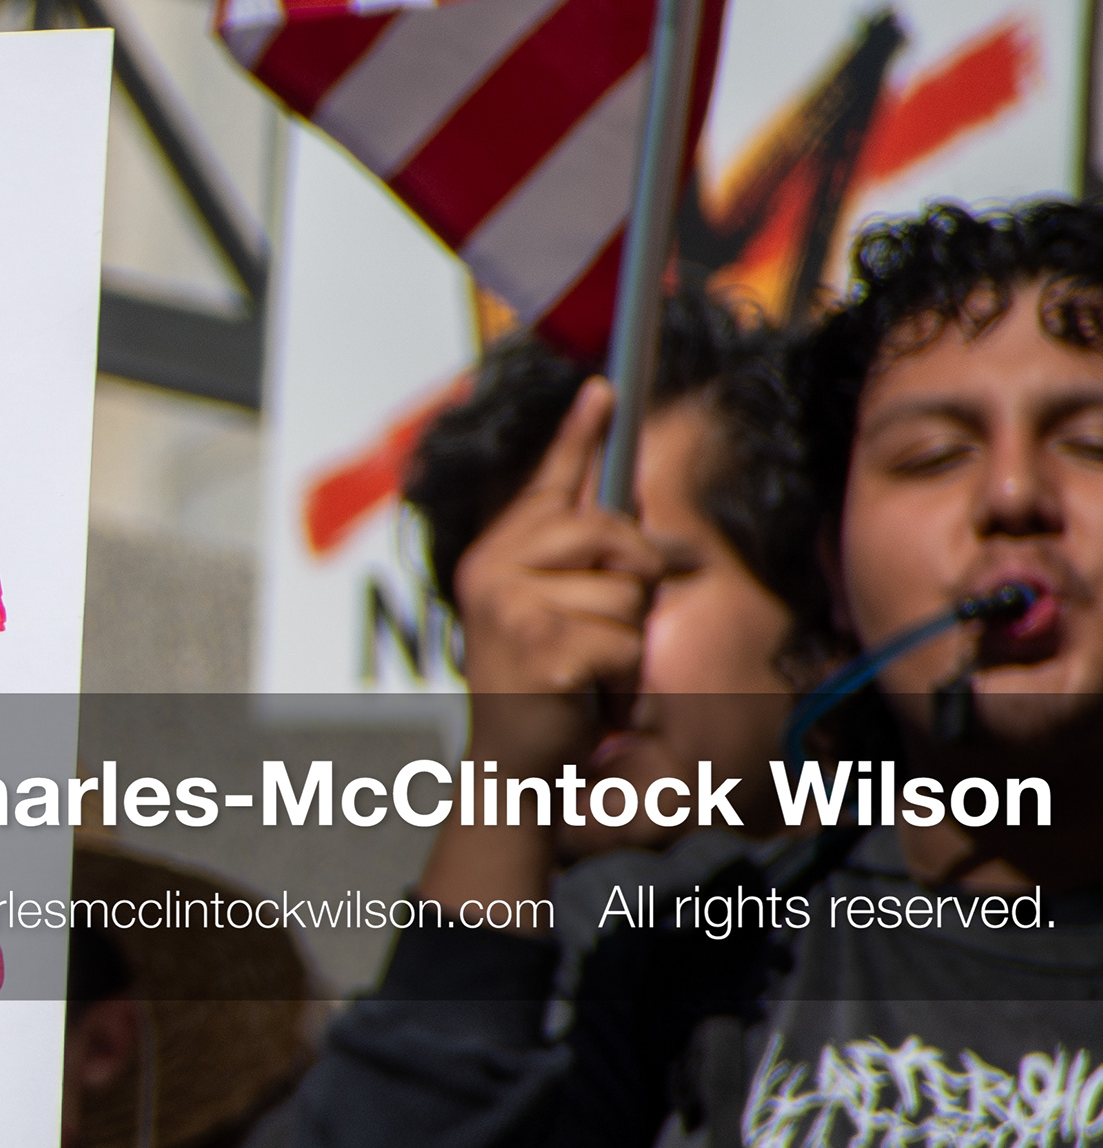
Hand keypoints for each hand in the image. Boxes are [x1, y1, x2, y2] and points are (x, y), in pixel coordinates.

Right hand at [420, 379, 660, 914]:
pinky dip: (620, 673)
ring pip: (623, 592)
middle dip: (630, 575)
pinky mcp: (545, 647)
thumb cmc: (541, 683)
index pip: (548, 484)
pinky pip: (623, 639)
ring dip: (623, 637)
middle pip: (606, 532)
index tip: (607, 386)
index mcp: (497, 555)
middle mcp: (494, 571)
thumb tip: (653, 531)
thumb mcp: (558, 610)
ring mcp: (514, 608)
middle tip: (603, 623)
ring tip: (586, 666)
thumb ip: (588, 567)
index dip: (579, 434)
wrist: (511, 762)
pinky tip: (585, 691)